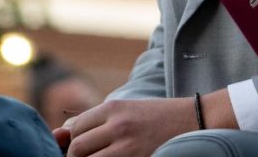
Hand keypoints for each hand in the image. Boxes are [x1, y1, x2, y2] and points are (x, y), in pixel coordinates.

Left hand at [57, 98, 194, 156]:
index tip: (81, 150)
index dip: (72, 142)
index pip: (75, 128)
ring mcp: (128, 146)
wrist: (196, 121)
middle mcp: (118, 125)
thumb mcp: (128, 110)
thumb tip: (61, 133)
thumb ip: (97, 120)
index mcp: (114, 108)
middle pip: (77, 148)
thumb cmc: (159, 117)